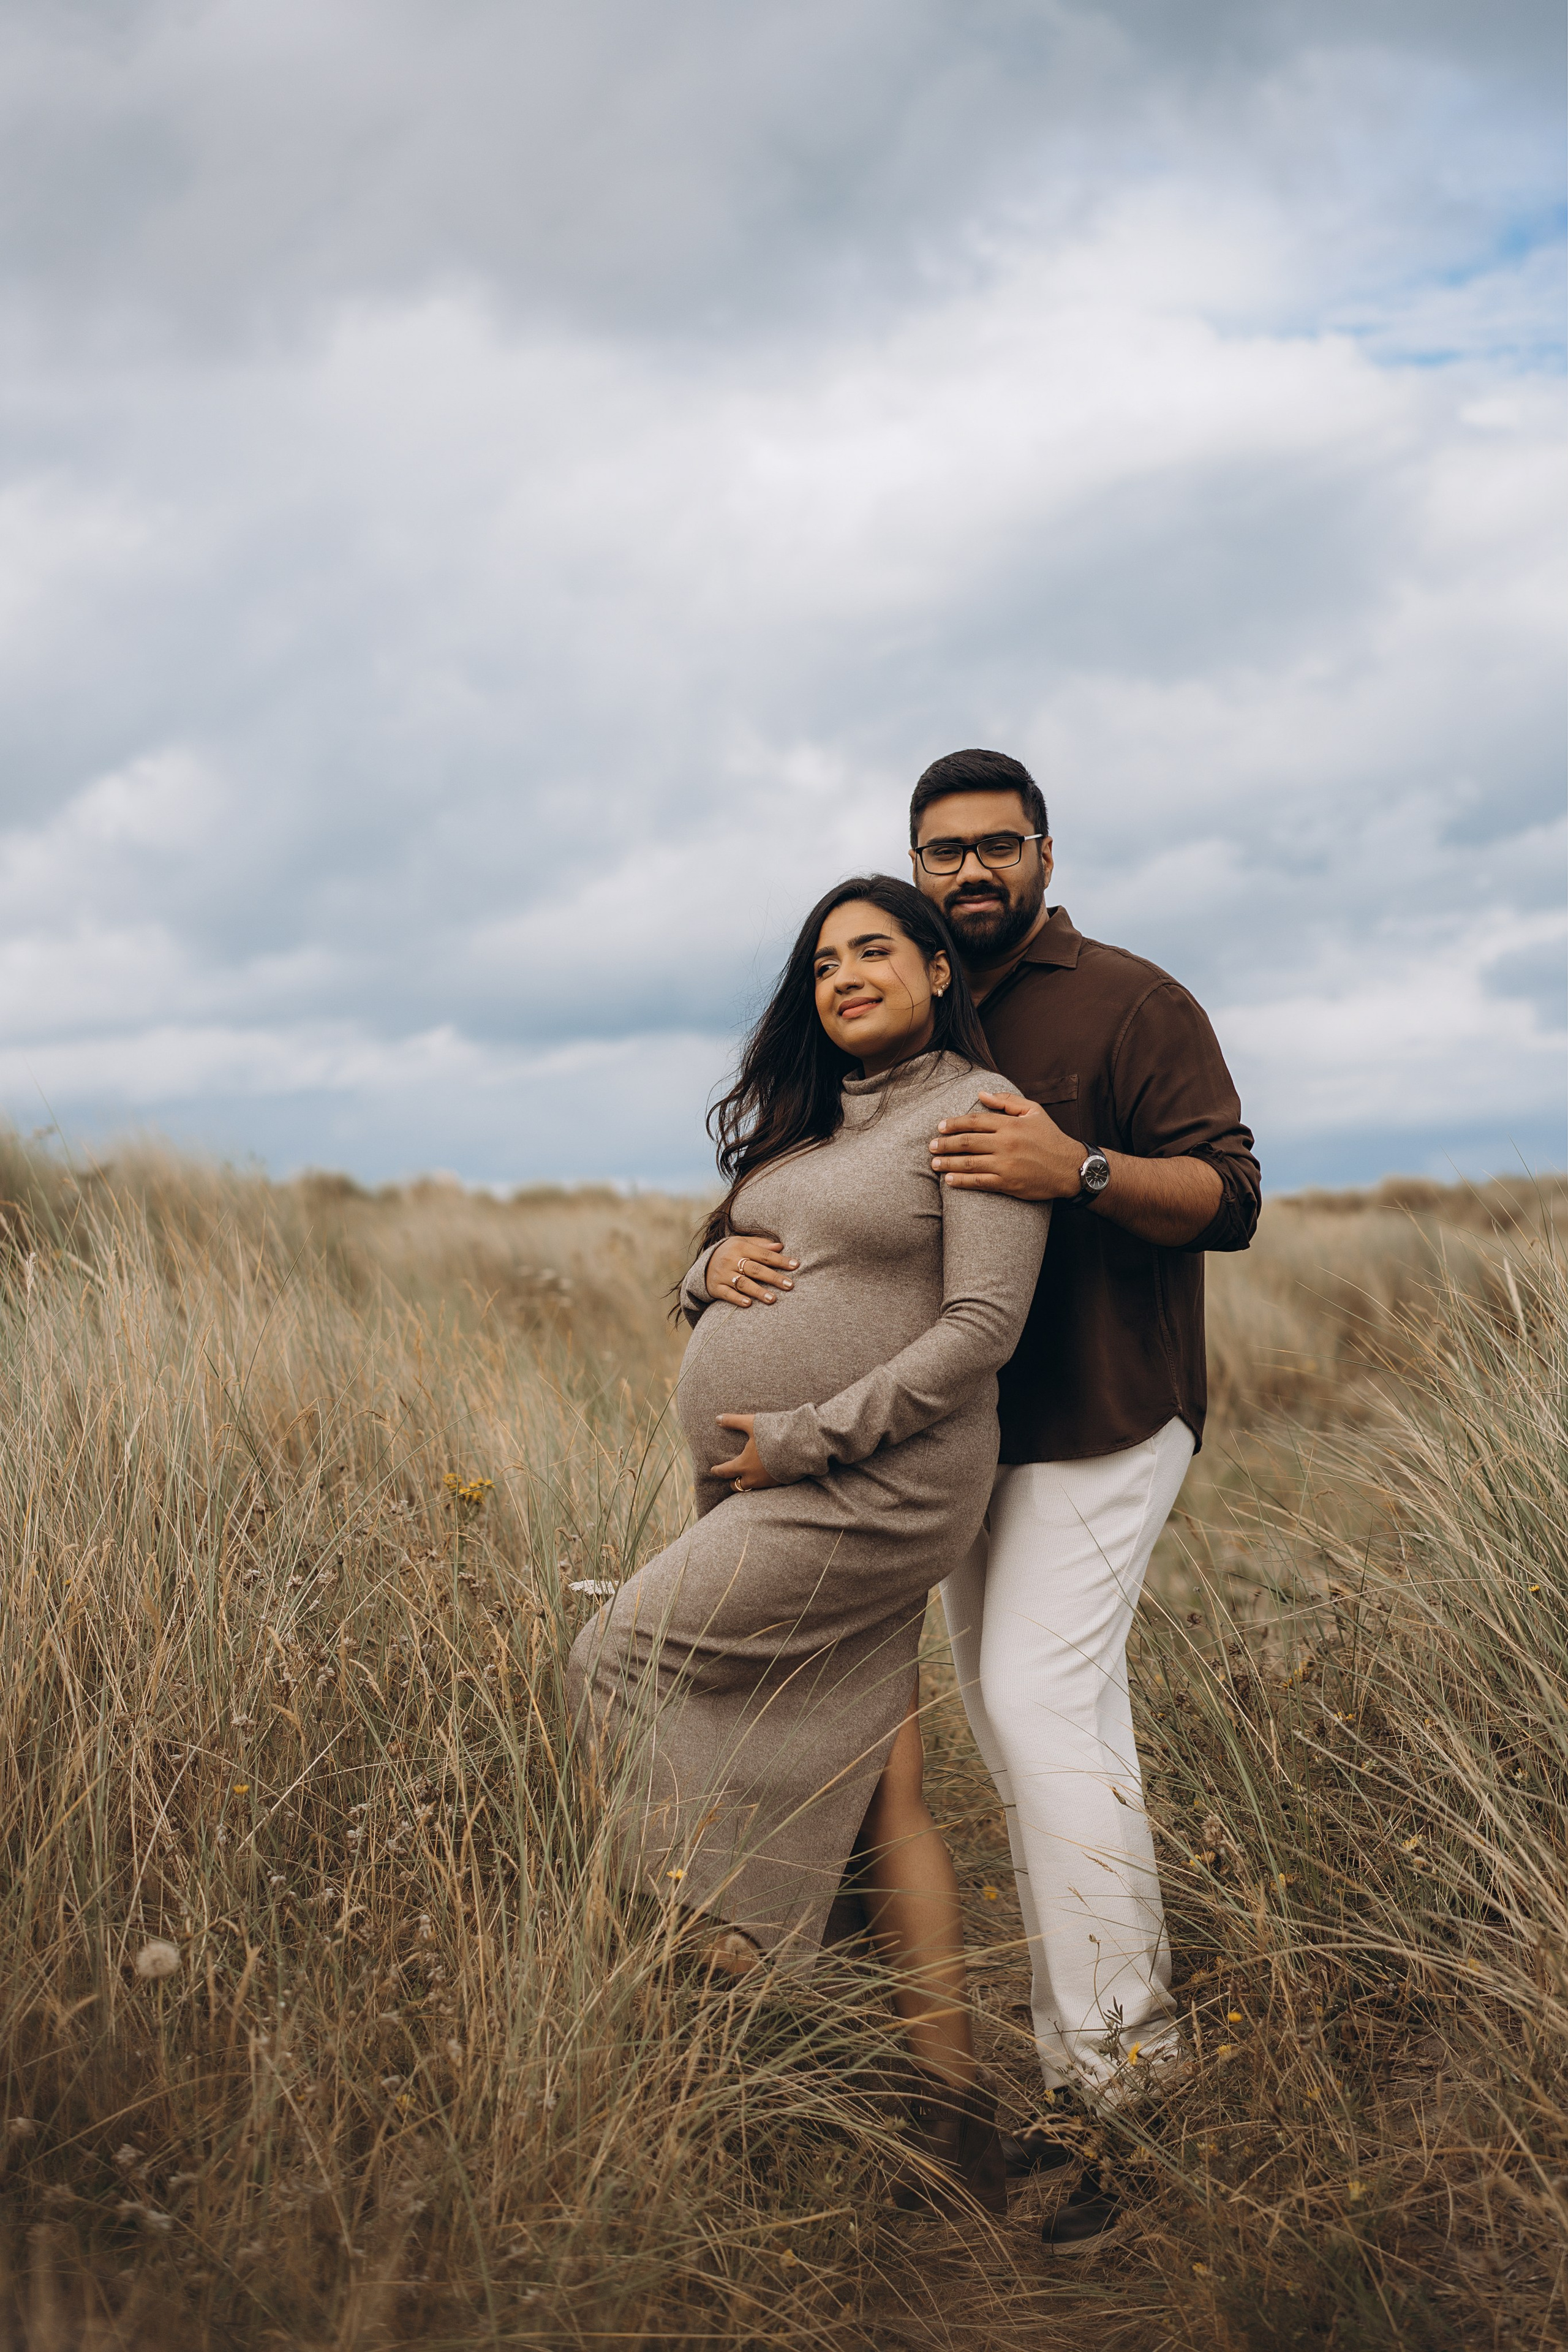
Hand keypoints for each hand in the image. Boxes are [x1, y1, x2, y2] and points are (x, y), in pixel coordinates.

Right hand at [706, 1233, 797, 1306]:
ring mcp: (722, 1275)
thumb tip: (781, 1246)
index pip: (764, 1255)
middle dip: (773, 1278)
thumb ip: (761, 1245)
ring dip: (758, 1291)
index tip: (796, 1265)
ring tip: (773, 1299)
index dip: (780, 1260)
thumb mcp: (742, 1243)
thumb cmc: (731, 1253)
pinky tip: (749, 1304)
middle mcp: (731, 1260)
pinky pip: (727, 1294)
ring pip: (743, 1283)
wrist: (703, 1265)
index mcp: (740, 1247)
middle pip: (755, 1270)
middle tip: (790, 1286)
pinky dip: (738, 1299)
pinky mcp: (716, 1288)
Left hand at [712, 1414, 777, 1490]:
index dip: (717, 1470)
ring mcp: (767, 1482)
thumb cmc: (773, 1435)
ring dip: (747, 1482)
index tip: (713, 1470)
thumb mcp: (751, 1424)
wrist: (799, 1447)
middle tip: (731, 1477)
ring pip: (752, 1487)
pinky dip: (762, 1482)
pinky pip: (766, 1486)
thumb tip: (717, 1418)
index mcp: (743, 1465)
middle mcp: (753, 1477)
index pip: (725, 1471)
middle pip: (737, 1485)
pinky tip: (765, 1475)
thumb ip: (733, 1421)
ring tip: (748, 1476)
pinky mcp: (780, 1483)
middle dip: (733, 1481)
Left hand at [929, 1092, 1083, 1199]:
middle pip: (967, 1142)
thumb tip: (981, 1094)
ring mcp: (1006, 1164)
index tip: (940, 1127)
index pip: (974, 1121)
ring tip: (933, 1163)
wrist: (1070, 1168)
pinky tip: (949, 1180)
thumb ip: (1007, 1101)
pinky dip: (961, 1181)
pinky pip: (979, 1182)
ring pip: (969, 1163)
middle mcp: (1006, 1143)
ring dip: (947, 1162)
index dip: (954, 1124)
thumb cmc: (1050, 1138)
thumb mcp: (1034, 1111)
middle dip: (945, 1144)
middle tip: (931, 1146)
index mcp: (1010, 1124)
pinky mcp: (1008, 1183)